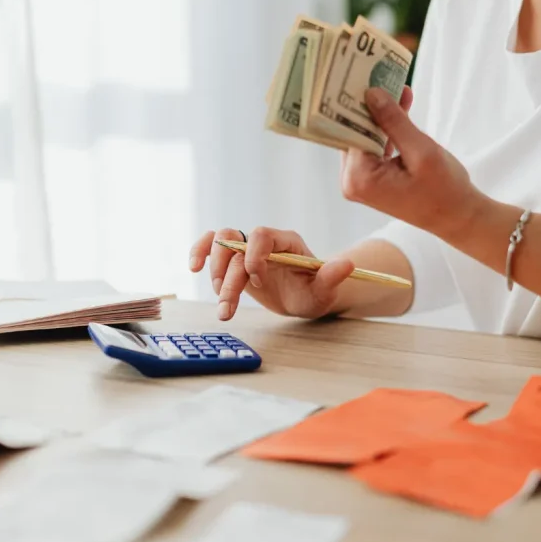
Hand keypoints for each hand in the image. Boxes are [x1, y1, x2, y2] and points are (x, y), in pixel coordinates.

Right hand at [188, 227, 354, 321]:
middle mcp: (265, 241)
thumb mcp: (325, 289)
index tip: (258, 282)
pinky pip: (212, 246)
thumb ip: (331, 277)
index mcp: (286, 241)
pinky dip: (200, 252)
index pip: (263, 235)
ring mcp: (248, 249)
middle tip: (228, 306)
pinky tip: (193, 267)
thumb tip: (347, 265)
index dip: (254, 256)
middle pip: (236, 243)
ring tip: (222, 304)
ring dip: (215, 274)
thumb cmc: (315, 291)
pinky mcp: (235, 260)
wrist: (304, 296)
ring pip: (220, 245)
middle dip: (230, 276)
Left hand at [339, 86, 481, 242]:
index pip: (348, 130)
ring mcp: (361, 180)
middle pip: (354, 132)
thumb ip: (395, 122)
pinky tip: (402, 106)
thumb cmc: (445, 190)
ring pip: (366, 136)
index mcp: (359, 178)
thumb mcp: (422, 151)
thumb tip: (372, 94)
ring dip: (382, 114)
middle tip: (381, 74)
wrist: (458, 217)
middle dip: (371, 105)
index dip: (356, 102)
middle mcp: (353, 181)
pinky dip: (388, 128)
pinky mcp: (373, 177)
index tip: (362, 75)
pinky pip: (375, 145)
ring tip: (399, 88)